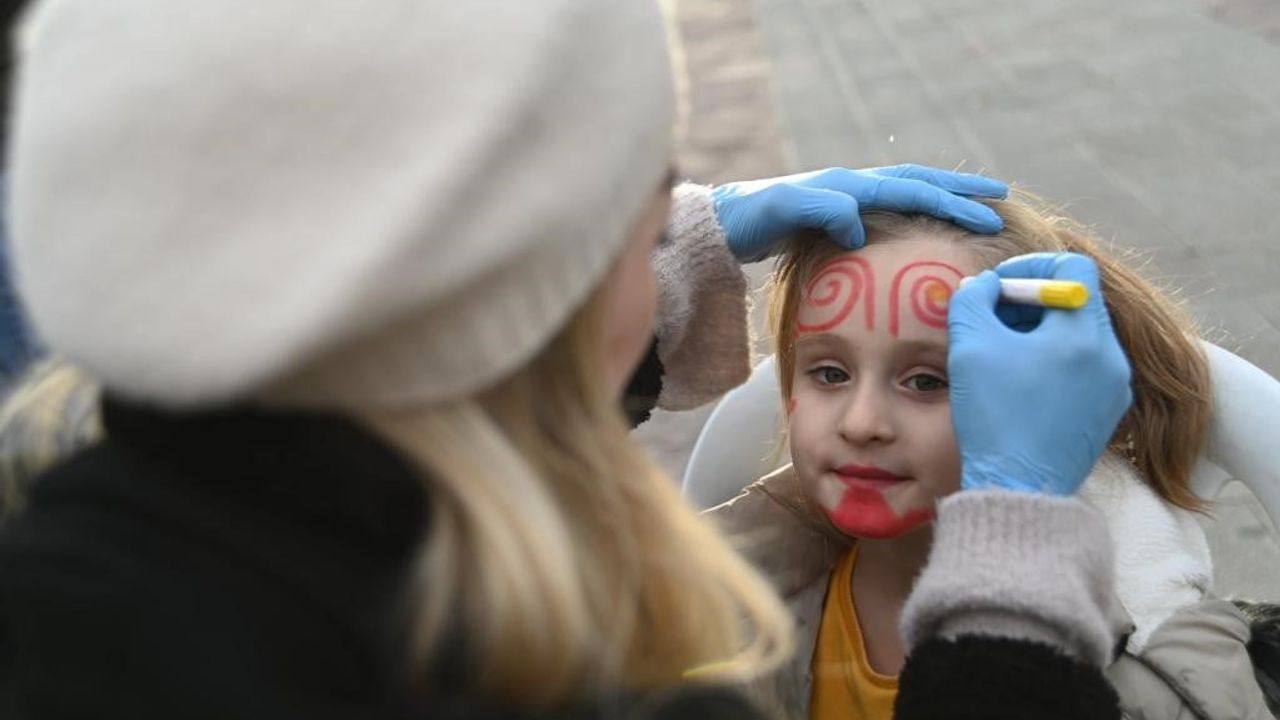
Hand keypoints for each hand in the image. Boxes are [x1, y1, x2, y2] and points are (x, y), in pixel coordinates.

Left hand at [711, 165, 1007, 261]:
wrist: (722, 223)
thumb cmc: (750, 219)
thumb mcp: (784, 212)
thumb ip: (823, 211)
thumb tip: (859, 226)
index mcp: (848, 186)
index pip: (911, 190)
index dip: (951, 203)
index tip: (985, 216)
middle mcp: (851, 186)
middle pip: (917, 182)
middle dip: (960, 191)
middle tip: (1000, 198)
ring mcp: (845, 200)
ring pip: (906, 192)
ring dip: (943, 198)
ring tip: (974, 207)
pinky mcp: (836, 217)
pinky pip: (890, 210)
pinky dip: (917, 213)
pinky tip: (926, 230)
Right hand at [947, 252, 1132, 495]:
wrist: (1019, 487)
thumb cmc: (996, 415)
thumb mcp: (971, 345)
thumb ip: (973, 299)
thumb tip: (983, 285)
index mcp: (1084, 334)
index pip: (1073, 269)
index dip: (1031, 268)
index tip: (999, 287)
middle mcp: (1111, 356)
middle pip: (1078, 301)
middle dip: (1033, 301)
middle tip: (995, 318)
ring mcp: (1114, 386)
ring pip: (1081, 335)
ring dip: (1043, 331)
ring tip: (1005, 353)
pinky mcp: (1107, 412)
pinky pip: (1085, 367)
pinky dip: (1056, 360)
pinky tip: (1023, 382)